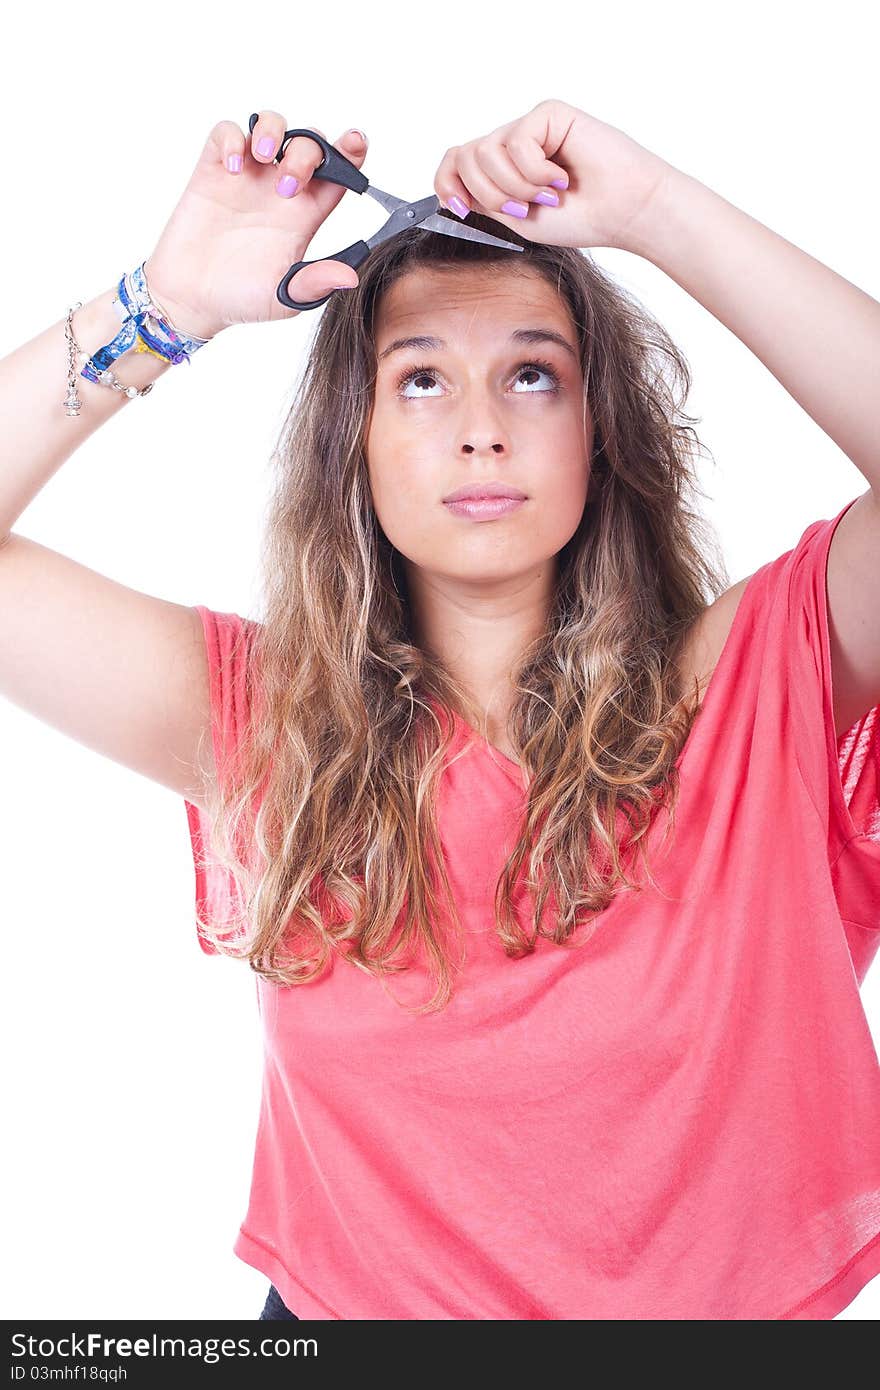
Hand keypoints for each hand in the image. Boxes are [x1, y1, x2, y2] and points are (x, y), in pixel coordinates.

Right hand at [143, 111, 368, 339]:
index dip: (351, 152)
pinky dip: (232, 138)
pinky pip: (226, 132)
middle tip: (288, 184)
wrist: (192, 300)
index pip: (338, 173)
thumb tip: (350, 277)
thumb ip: (315, 283)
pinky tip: (232, 167)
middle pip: (309, 143)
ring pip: (271, 125)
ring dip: (273, 130)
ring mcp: (248, 177)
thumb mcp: (284, 297)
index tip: (356, 142)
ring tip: (265, 155)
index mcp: (304, 215)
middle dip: (308, 151)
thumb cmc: (240, 299)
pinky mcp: (214, 170)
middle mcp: (280, 190)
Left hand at [433, 98, 672, 253]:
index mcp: (502, 170)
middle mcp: (512, 145)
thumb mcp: (518, 221)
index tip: (460, 207)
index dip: (447, 182)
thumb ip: (485, 202)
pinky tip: (562, 177)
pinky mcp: (548, 113)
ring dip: (514, 186)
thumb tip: (451, 191)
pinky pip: (518, 142)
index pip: (455, 163)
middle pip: (466, 157)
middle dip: (490, 194)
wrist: (622, 212)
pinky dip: (536, 171)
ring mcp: (529, 127)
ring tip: (547, 195)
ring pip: (486, 151)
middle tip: (524, 209)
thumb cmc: (580, 218)